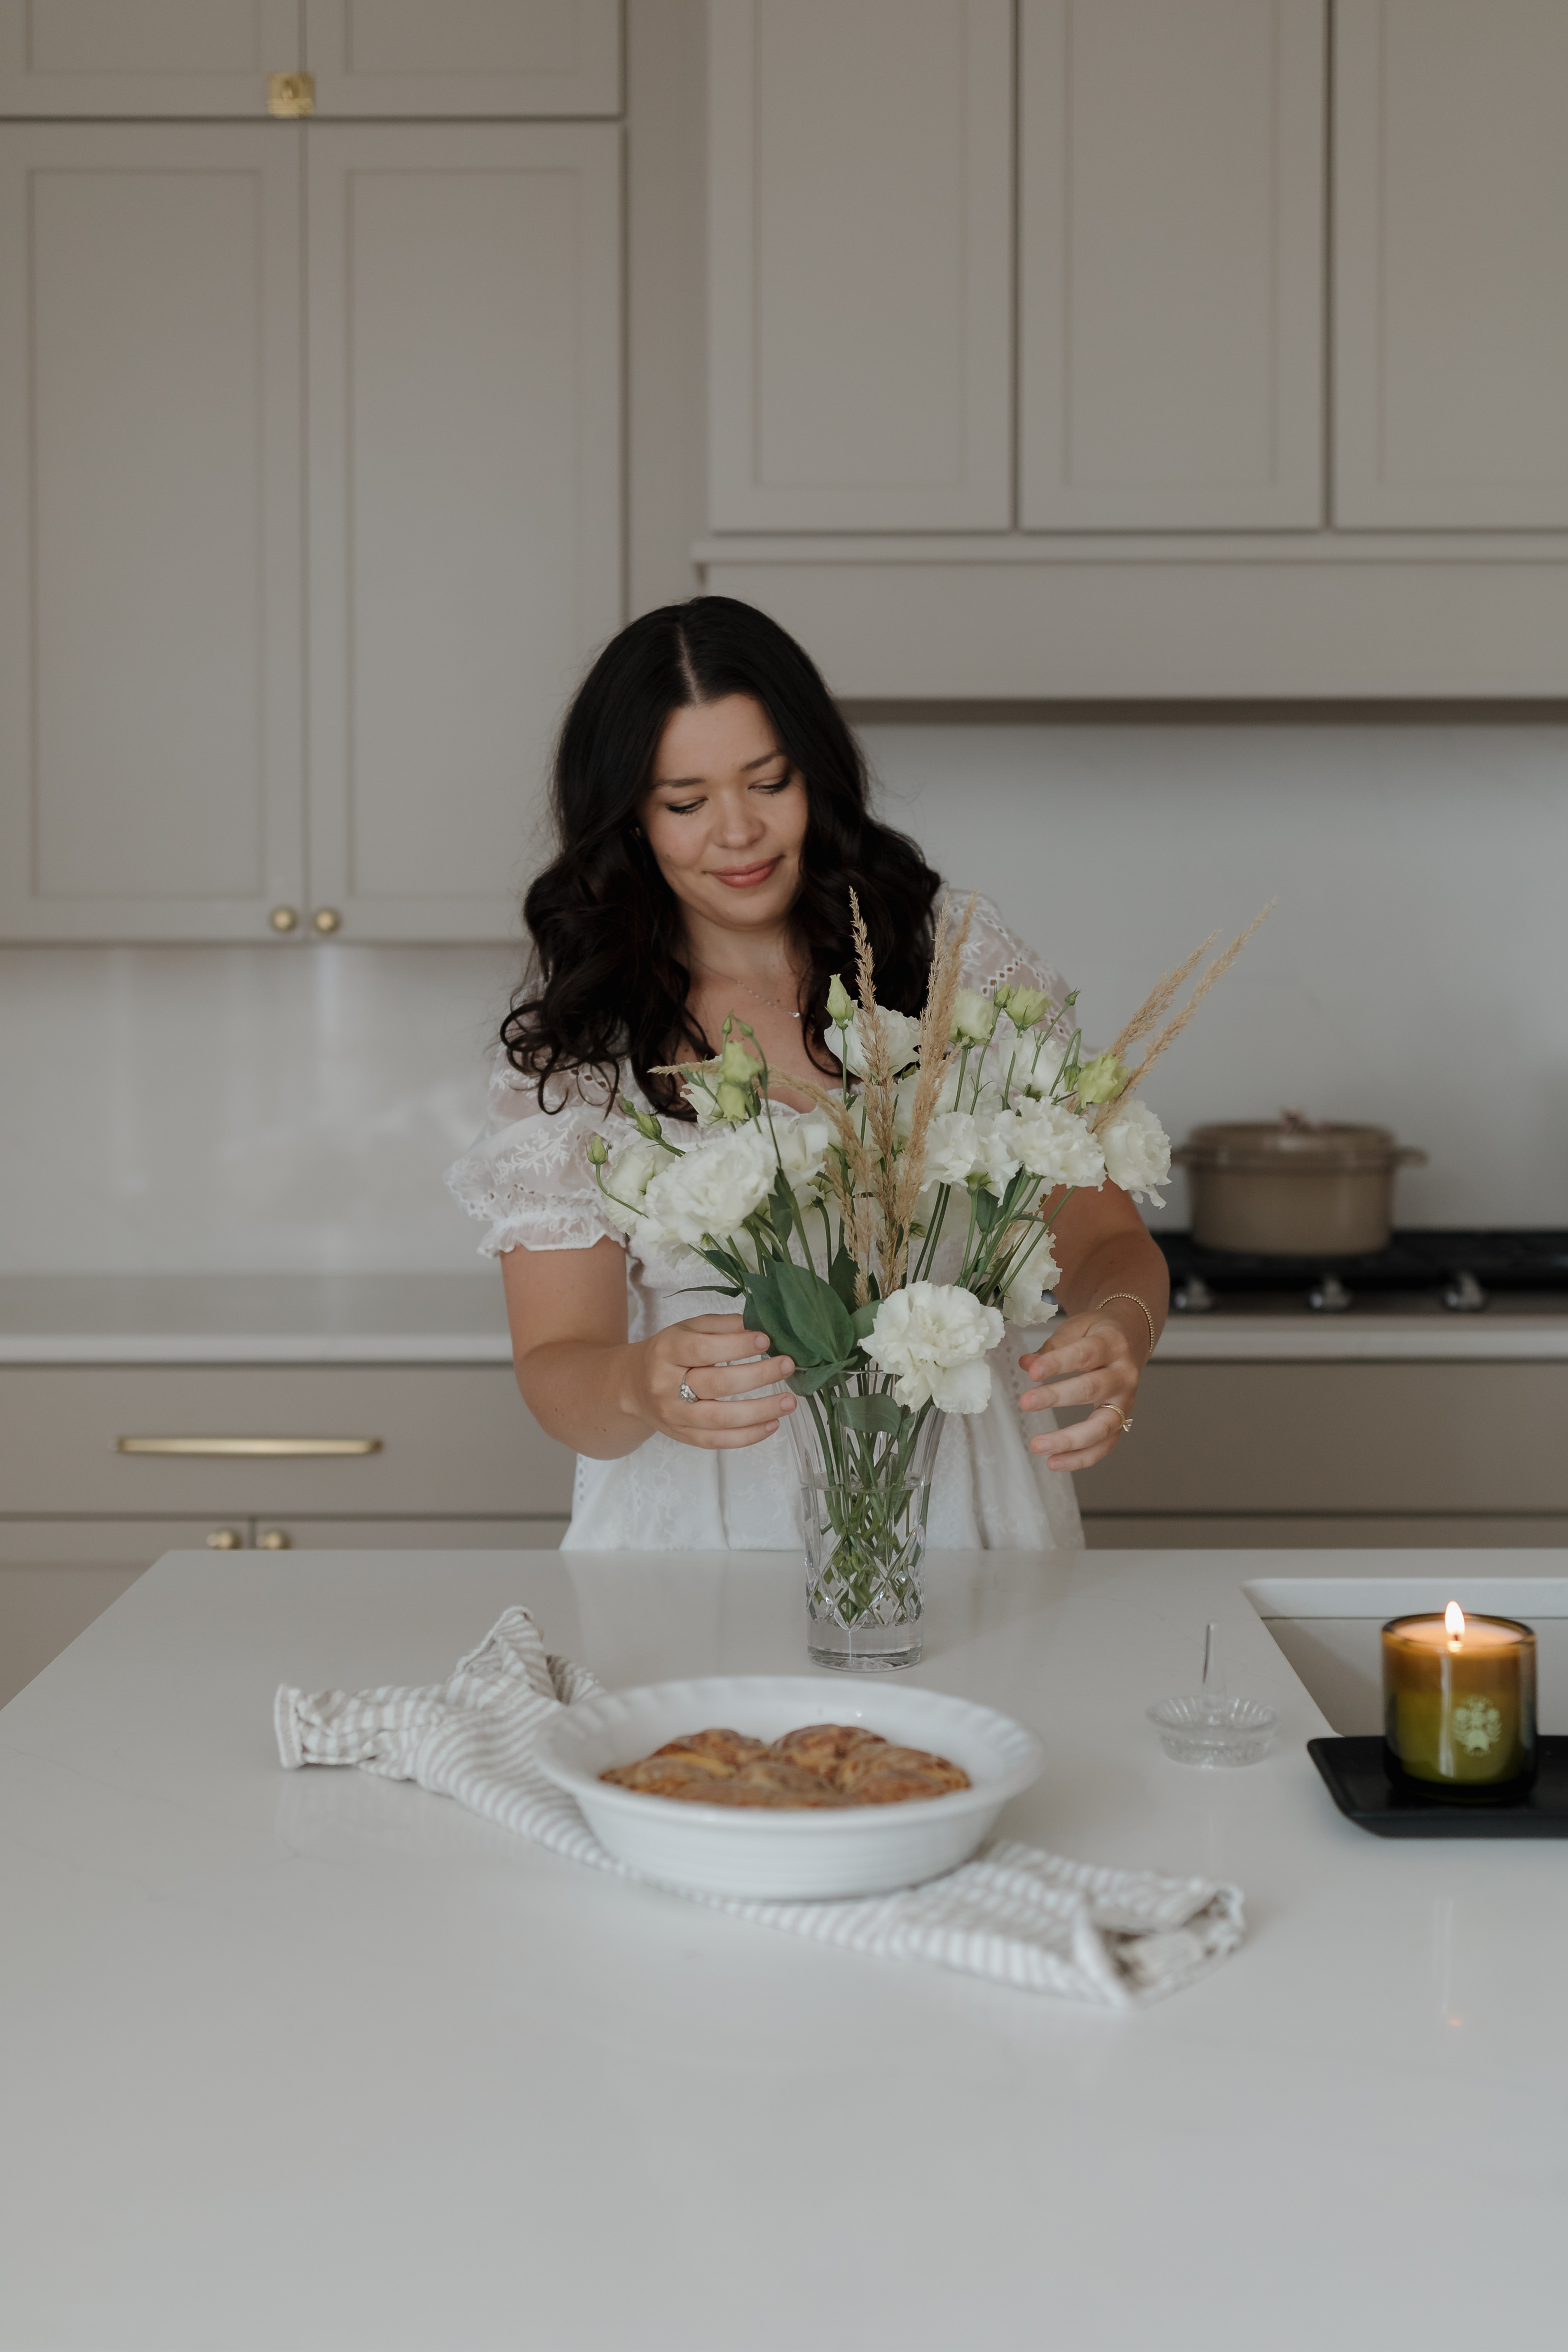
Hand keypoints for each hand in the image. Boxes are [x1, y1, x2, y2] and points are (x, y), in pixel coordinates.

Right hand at [629, 1314, 795, 1450]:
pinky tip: (773, 1424)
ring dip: (760, 1411)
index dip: (736, 1346)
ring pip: (720, 1418)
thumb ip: (720, 1325)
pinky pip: (719, 1441)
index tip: (766, 1340)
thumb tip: (757, 1326)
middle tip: (787, 1366)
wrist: (633, 1387)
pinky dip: (749, 1436)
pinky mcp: (684, 1436)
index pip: (703, 1350)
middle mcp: (666, 1386)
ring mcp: (675, 1416)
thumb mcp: (686, 1329)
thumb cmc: (669, 1353)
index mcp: (666, 1351)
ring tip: (789, 1401)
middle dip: (757, 1376)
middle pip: (716, 1384)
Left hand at [1017, 1307, 1144, 1472]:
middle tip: (1025, 1403)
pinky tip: (1054, 1462)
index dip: (1058, 1363)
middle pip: (1092, 1389)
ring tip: (1037, 1446)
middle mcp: (1124, 1374)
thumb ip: (1052, 1347)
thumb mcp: (1077, 1328)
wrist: (1132, 1337)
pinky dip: (1081, 1458)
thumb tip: (1026, 1364)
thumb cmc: (1098, 1333)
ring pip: (1102, 1426)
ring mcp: (1126, 1401)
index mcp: (1112, 1344)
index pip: (1085, 1354)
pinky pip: (1105, 1445)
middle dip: (1057, 1398)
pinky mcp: (1122, 1420)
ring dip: (1069, 1440)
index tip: (1032, 1372)